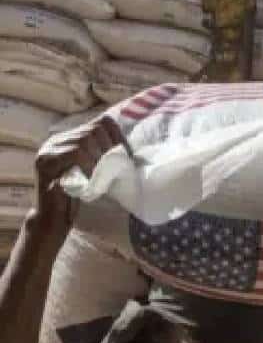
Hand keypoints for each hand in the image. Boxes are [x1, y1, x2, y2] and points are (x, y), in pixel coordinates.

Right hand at [33, 117, 127, 235]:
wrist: (55, 220)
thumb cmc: (81, 195)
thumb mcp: (99, 169)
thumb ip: (108, 154)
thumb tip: (139, 149)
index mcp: (71, 137)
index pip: (102, 122)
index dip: (119, 137)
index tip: (128, 158)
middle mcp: (56, 140)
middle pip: (94, 129)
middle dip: (109, 149)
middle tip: (114, 169)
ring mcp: (48, 150)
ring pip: (84, 140)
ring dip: (99, 159)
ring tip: (102, 176)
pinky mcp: (44, 163)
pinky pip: (74, 154)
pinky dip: (89, 166)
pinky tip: (92, 180)